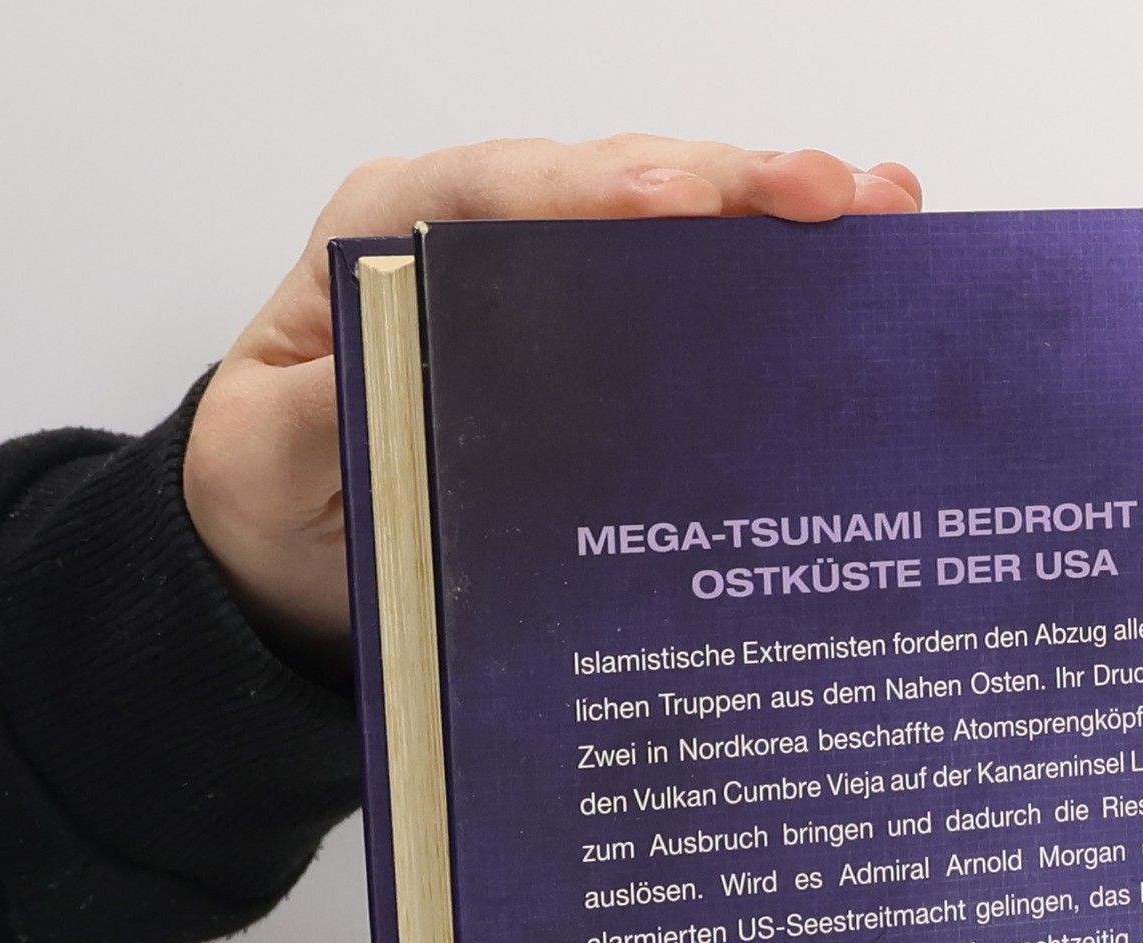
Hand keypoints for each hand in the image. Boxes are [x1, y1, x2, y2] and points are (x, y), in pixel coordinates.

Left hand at [182, 137, 922, 675]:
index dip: (595, 189)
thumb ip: (322, 409)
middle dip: (724, 183)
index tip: (680, 202)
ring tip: (877, 210)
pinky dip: (766, 280)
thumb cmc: (276, 497)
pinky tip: (846, 270)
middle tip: (826, 196)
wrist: (292, 559)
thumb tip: (394, 368)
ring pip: (665, 226)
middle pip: (607, 187)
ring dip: (772, 214)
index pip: (496, 194)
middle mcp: (476, 246)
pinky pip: (681, 296)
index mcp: (387, 244)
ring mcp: (544, 292)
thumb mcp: (265, 462)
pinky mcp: (590, 345)